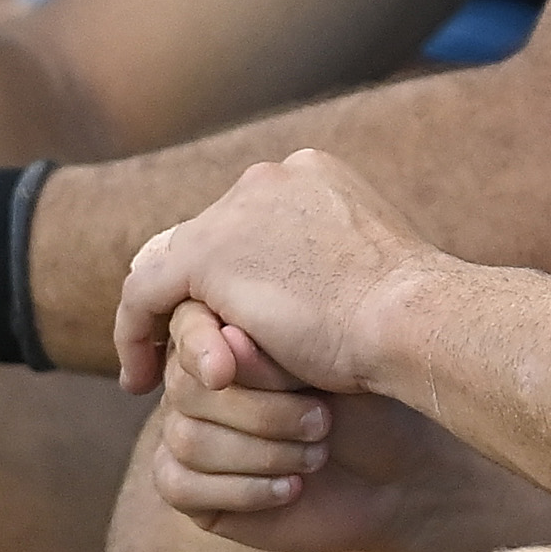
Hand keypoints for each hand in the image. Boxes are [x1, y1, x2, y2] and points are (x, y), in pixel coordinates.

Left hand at [114, 150, 443, 399]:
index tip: (229, 314)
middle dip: (198, 290)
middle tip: (184, 341)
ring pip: (174, 264)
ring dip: (165, 317)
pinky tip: (139, 378)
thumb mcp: (369, 272)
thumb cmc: (411, 317)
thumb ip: (328, 264)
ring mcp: (235, 211)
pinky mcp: (206, 254)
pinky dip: (134, 335)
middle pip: (209, 234)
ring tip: (154, 366)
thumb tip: (308, 294)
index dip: (233, 267)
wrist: (416, 322)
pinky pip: (143, 294)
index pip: (248, 219)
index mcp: (315, 174)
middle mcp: (272, 177)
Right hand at [152, 306, 550, 551]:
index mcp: (224, 332)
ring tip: (319, 452)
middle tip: (323, 420)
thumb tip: (225, 342)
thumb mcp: (323, 361)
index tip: (228, 371)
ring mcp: (191, 434)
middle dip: (259, 411)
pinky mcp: (196, 488)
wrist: (402, 470)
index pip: (183, 329)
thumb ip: (266, 346)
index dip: (203, 350)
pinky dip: (243, 488)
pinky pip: (179, 485)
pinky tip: (292, 488)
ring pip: (184, 439)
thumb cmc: (369, 403)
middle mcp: (199, 381)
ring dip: (262, 451)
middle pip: (183, 388)